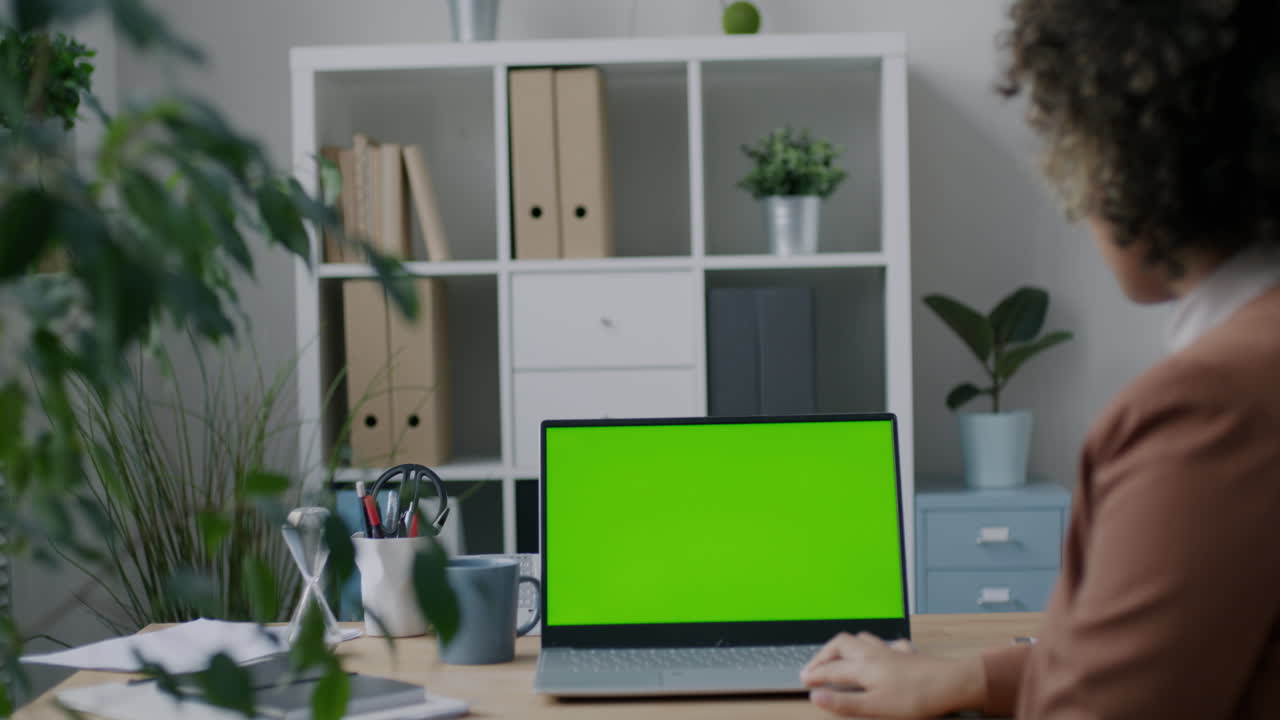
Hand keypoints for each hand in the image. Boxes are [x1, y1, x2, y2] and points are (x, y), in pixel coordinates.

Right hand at [800, 632, 985, 717]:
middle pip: (840, 644)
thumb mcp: (875, 707)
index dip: (814, 675)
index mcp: (863, 667)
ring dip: (846, 646)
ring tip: (840, 656)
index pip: (830, 669)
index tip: (804, 681)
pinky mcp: (906, 654)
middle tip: (816, 666)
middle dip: (824, 654)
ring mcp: (890, 651)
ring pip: (861, 639)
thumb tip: (816, 697)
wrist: (952, 683)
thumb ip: (844, 702)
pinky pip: (886, 644)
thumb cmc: (916, 698)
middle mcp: (873, 654)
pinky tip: (880, 654)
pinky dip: (875, 647)